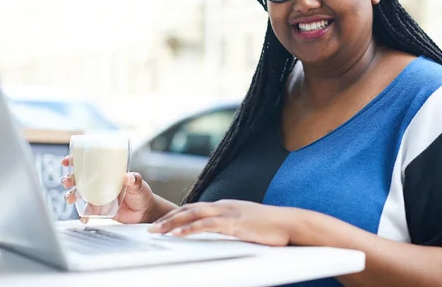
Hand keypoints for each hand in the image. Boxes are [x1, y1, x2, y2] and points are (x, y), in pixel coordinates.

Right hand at [61, 155, 156, 223]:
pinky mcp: (99, 210)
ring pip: (79, 194)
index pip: (89, 164)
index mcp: (108, 174)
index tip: (67, 161)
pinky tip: (83, 217)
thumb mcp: (139, 185)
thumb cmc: (142, 195)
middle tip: (67, 182)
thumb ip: (135, 180)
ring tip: (71, 199)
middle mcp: (100, 184)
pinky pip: (86, 211)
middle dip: (69, 179)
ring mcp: (98, 197)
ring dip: (71, 195)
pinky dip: (82, 215)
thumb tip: (129, 176)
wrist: (145, 213)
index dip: (75, 161)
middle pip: (79, 179)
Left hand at [147, 200, 297, 245]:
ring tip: (156, 231)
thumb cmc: (272, 227)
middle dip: (168, 217)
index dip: (177, 215)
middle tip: (151, 227)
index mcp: (226, 206)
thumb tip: (222, 234)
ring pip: (193, 214)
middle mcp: (224, 206)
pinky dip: (189, 229)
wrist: (291, 222)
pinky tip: (178, 234)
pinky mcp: (234, 223)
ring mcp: (228, 212)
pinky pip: (207, 225)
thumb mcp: (247, 224)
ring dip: (172, 222)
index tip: (162, 223)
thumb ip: (232, 226)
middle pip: (189, 208)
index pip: (196, 208)